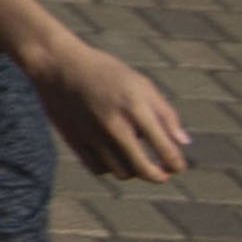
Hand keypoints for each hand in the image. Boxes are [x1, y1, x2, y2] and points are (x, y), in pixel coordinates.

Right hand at [19, 33, 190, 180]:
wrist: (58, 65)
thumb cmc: (106, 73)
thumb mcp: (141, 85)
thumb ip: (165, 114)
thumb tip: (183, 142)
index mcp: (136, 108)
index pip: (166, 150)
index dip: (176, 164)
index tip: (176, 165)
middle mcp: (115, 125)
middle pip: (144, 170)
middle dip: (159, 176)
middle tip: (162, 174)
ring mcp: (93, 135)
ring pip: (121, 173)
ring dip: (133, 170)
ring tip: (135, 160)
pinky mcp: (75, 141)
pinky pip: (98, 169)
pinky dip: (109, 168)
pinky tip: (113, 156)